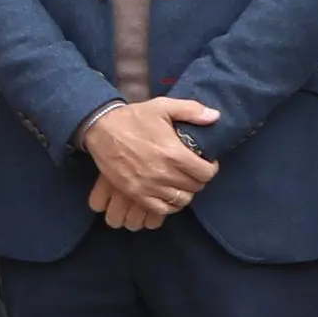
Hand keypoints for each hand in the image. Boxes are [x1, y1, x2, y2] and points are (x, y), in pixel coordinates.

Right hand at [78, 95, 221, 229]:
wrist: (101, 128)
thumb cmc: (134, 117)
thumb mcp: (164, 106)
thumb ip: (192, 110)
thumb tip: (215, 117)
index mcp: (174, 154)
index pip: (206, 173)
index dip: (210, 168)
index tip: (205, 162)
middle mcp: (164, 174)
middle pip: (195, 187)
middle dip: (198, 178)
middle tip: (192, 170)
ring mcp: (149, 186)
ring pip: (181, 201)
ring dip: (185, 192)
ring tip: (181, 181)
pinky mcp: (135, 194)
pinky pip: (161, 210)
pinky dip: (169, 205)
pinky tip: (168, 193)